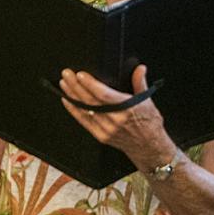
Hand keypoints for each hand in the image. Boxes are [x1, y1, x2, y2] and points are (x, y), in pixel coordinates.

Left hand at [59, 63, 175, 172]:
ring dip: (72, 96)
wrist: (148, 146)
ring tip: (64, 84)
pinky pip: (84, 121)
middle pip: (90, 101)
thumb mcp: (147, 100)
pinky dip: (74, 110)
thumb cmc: (148, 122)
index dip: (90, 84)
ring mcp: (106, 130)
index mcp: (127, 108)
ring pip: (85, 110)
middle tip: (67, 74)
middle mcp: (115, 120)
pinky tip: (67, 100)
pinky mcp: (101, 136)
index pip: (104, 95)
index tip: (80, 75)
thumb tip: (140, 68)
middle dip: (76, 86)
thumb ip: (140, 83)